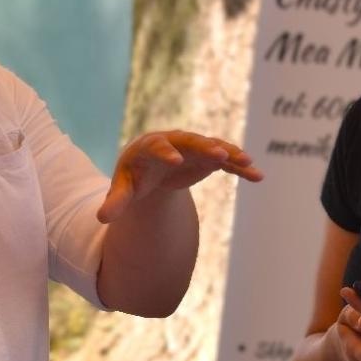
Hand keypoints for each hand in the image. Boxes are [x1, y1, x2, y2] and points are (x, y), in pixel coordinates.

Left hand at [97, 131, 262, 222]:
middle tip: (220, 154)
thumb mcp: (124, 189)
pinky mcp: (208, 157)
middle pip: (190, 142)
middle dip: (205, 147)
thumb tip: (103, 218)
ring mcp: (193, 148)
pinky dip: (240, 167)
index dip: (165, 153)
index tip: (174, 161)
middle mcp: (174, 142)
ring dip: (230, 154)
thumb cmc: (134, 177)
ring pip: (213, 147)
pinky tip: (257, 176)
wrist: (150, 166)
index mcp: (149, 147)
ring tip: (248, 163)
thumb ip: (116, 202)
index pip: (157, 146)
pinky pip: (226, 160)